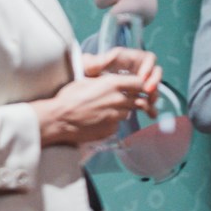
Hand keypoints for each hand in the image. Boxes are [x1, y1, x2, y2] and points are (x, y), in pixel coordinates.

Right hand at [34, 71, 148, 145]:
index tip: (145, 89)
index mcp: (113, 83)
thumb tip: (113, 81)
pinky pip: (118, 124)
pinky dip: (113, 122)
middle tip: (150, 107)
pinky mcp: (112, 128)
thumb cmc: (69, 98)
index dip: (144, 86)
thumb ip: (105, 81)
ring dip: (125, 111)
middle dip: (146, 103)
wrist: (60, 119)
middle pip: (141, 101)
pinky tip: (101, 120)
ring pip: (129, 112)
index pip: (141, 83)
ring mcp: (116, 115)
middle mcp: (118, 99)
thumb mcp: (88, 81)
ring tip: (113, 111)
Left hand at [82, 47, 159, 109]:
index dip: (149, 67)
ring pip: (154, 87)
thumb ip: (94, 63)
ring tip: (149, 103)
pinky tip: (150, 114)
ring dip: (154, 95)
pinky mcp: (137, 94)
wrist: (85, 86)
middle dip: (155, 81)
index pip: (148, 59)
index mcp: (130, 59)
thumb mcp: (89, 66)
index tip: (142, 78)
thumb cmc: (88, 72)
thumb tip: (98, 65)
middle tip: (148, 91)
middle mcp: (138, 69)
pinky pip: (148, 99)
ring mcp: (139, 82)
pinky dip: (150, 107)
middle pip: (155, 72)